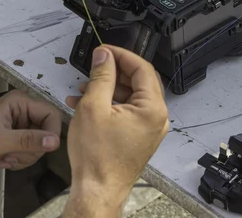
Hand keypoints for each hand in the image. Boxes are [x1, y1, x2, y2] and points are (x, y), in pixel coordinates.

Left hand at [0, 89, 60, 169]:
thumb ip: (27, 140)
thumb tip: (56, 142)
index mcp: (20, 102)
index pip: (52, 114)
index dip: (51, 132)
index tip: (42, 149)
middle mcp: (24, 110)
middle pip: (48, 130)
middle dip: (32, 149)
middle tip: (13, 157)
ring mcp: (22, 123)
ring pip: (42, 142)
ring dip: (25, 156)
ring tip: (5, 160)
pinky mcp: (19, 136)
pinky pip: (33, 149)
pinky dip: (21, 159)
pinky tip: (4, 160)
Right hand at [63, 45, 168, 216]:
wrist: (97, 190)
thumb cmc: (98, 157)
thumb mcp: (93, 107)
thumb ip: (102, 77)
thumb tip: (104, 56)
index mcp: (153, 108)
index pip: (142, 68)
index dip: (122, 55)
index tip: (104, 51)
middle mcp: (157, 117)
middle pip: (139, 82)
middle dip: (114, 72)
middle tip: (95, 66)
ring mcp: (150, 128)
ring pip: (131, 97)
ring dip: (109, 89)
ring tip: (84, 88)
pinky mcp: (139, 137)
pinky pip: (128, 112)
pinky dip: (110, 105)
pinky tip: (87, 104)